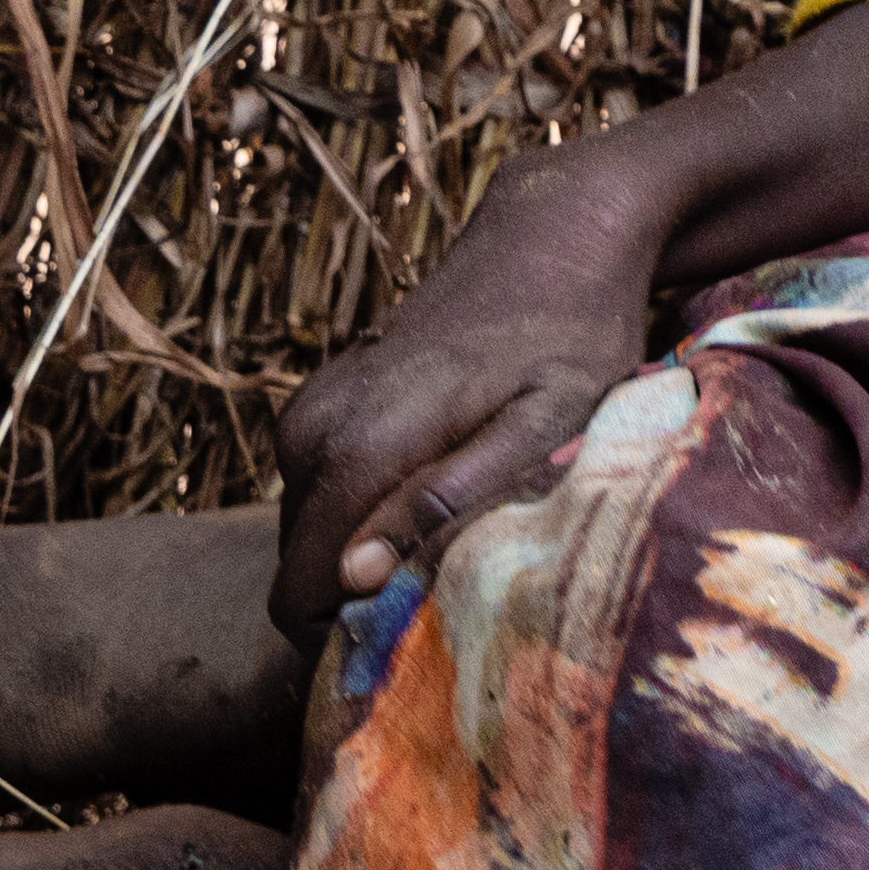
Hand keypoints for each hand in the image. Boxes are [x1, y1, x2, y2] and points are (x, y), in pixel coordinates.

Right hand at [268, 143, 676, 636]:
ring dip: (369, 551)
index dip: (352, 634)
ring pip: (310, 534)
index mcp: (358, 445)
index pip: (297, 597)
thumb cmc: (571, 333)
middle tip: (461, 573)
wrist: (552, 234)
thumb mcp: (544, 425)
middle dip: (365, 595)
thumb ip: (448, 498)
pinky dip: (368, 511)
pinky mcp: (320, 402)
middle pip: (301, 571)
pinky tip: (441, 487)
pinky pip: (321, 493)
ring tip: (461, 524)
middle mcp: (312, 430)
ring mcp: (308, 412)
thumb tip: (354, 575)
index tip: (426, 626)